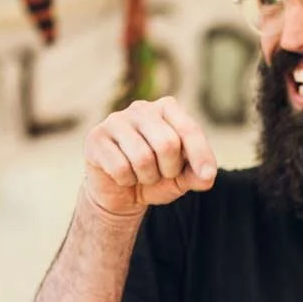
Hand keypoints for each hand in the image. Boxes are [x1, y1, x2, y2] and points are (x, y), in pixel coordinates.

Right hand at [82, 97, 216, 218]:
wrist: (121, 193)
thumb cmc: (156, 177)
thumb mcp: (183, 178)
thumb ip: (199, 175)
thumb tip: (206, 176)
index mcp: (167, 109)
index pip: (189, 129)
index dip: (200, 155)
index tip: (206, 176)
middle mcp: (141, 108)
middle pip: (167, 143)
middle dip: (169, 169)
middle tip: (162, 173)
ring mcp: (115, 120)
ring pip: (142, 157)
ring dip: (147, 177)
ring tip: (142, 175)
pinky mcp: (95, 138)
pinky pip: (120, 168)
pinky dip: (126, 180)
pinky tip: (122, 176)